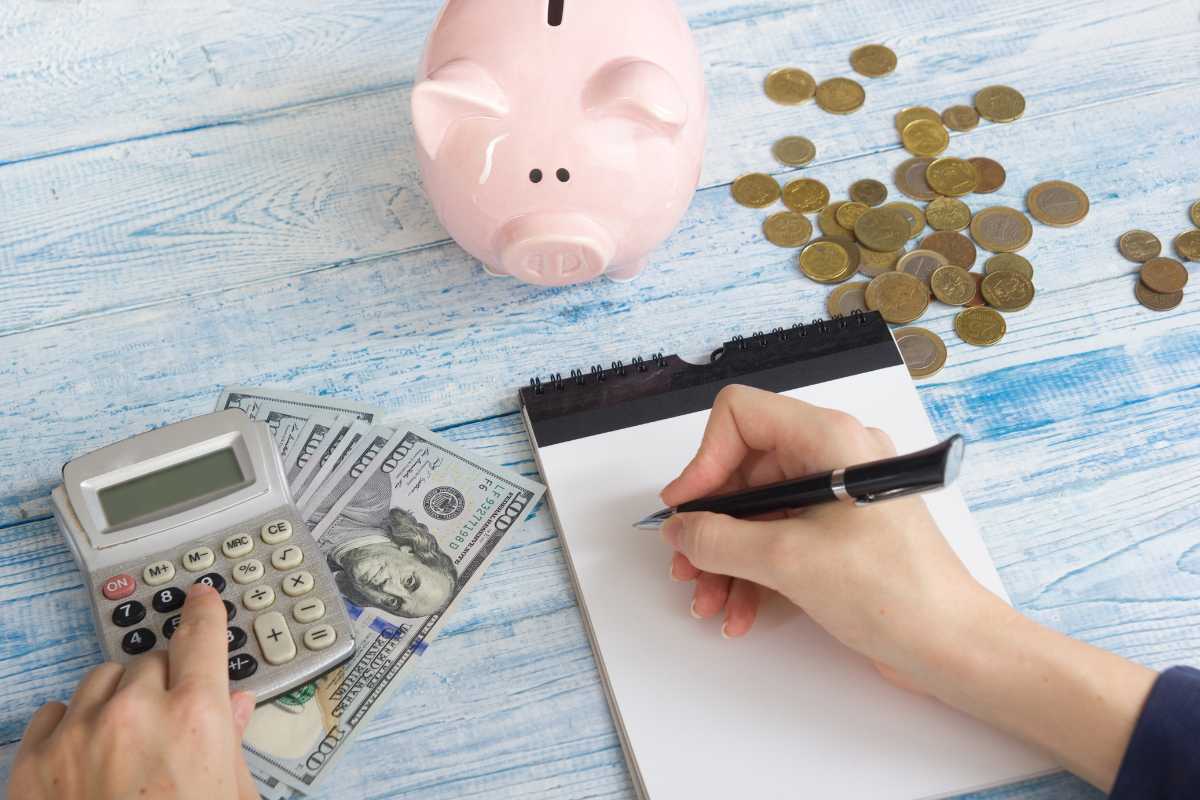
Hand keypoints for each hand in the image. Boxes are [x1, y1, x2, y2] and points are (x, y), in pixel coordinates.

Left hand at [10, 583, 257, 799]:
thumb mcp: (234, 797)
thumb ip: (232, 744)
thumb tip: (235, 707)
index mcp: (195, 717)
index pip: (201, 636)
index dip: (205, 612)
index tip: (203, 598)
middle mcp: (135, 712)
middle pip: (152, 661)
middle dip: (165, 682)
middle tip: (172, 720)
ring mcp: (78, 735)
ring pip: (101, 679)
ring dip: (118, 697)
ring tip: (128, 738)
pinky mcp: (32, 763)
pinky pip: (53, 711)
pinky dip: (71, 722)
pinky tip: (87, 751)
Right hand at [660, 386, 1157, 791]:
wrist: (954, 647)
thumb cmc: (893, 591)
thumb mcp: (788, 560)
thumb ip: (720, 538)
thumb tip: (679, 528)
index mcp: (829, 438)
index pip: (741, 417)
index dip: (704, 460)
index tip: (686, 509)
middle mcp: (833, 456)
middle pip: (743, 471)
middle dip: (710, 524)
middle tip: (686, 565)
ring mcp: (837, 497)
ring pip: (756, 512)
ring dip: (725, 558)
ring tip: (710, 602)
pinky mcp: (840, 535)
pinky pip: (779, 539)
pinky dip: (753, 573)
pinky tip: (739, 613)